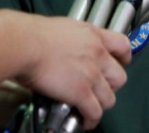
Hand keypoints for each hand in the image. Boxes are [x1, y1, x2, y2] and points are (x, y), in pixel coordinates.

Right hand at [16, 17, 130, 129]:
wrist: (25, 44)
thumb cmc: (33, 34)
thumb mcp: (61, 28)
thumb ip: (72, 39)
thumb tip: (66, 49)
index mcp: (92, 34)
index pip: (122, 45)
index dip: (123, 58)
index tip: (119, 63)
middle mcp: (97, 53)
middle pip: (120, 76)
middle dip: (111, 85)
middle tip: (98, 88)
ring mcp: (91, 74)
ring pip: (110, 98)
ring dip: (100, 105)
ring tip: (89, 108)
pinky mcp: (81, 92)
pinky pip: (95, 112)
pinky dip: (90, 119)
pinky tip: (84, 120)